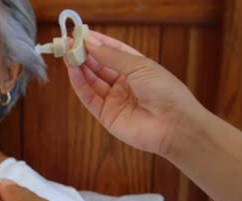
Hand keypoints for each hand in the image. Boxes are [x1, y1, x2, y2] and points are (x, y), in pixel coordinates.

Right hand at [66, 31, 204, 156]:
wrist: (174, 125)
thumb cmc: (165, 91)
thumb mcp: (139, 66)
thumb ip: (112, 56)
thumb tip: (91, 43)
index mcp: (137, 69)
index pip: (112, 52)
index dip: (97, 43)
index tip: (81, 34)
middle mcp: (124, 84)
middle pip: (99, 66)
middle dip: (84, 54)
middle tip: (68, 43)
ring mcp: (114, 100)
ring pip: (91, 81)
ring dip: (79, 67)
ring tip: (67, 54)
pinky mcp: (106, 115)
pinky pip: (89, 97)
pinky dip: (79, 84)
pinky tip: (73, 71)